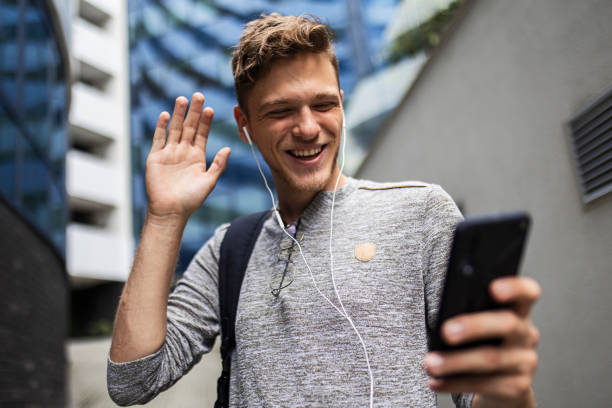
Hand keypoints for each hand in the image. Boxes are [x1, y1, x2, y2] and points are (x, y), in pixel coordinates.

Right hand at [145, 93, 230, 221]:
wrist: (170, 211)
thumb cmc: (191, 200)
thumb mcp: (209, 181)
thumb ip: (218, 164)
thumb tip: (229, 148)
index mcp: (197, 156)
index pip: (202, 134)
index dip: (206, 122)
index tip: (210, 109)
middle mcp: (183, 152)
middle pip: (188, 127)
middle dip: (193, 112)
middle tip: (198, 95)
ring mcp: (169, 153)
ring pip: (174, 129)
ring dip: (178, 114)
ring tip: (182, 99)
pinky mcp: (155, 157)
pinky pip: (159, 139)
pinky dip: (161, 127)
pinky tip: (165, 115)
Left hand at [424, 277, 540, 406]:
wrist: (501, 386)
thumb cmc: (481, 343)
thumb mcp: (480, 324)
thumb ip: (469, 312)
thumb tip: (442, 314)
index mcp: (518, 311)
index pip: (527, 292)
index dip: (514, 288)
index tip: (493, 288)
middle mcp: (526, 335)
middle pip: (507, 324)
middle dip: (474, 326)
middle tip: (446, 332)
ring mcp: (525, 362)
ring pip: (491, 359)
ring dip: (455, 361)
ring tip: (430, 363)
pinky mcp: (517, 388)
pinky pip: (484, 385)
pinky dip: (455, 382)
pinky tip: (436, 381)